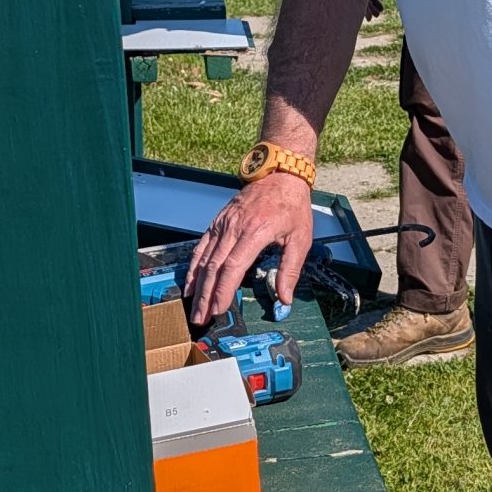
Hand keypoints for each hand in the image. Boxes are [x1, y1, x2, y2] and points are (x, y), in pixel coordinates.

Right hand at [185, 173, 314, 325]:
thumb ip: (290, 270)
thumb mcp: (300, 239)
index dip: (223, 290)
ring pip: (205, 258)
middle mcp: (235, 228)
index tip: (218, 309)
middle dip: (206, 295)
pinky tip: (191, 282)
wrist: (279, 174)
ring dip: (198, 285)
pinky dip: (194, 266)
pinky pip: (202, 246)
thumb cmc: (291, 205)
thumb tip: (285, 298)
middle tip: (201, 317)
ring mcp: (223, 224)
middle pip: (214, 267)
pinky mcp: (218, 222)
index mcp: (255, 232)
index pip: (233, 267)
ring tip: (194, 306)